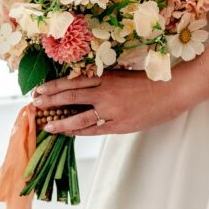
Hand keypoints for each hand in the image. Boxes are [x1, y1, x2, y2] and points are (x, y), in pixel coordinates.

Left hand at [31, 69, 189, 135]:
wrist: (172, 91)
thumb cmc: (151, 81)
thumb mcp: (124, 75)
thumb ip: (105, 81)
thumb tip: (85, 86)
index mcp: (106, 77)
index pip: (73, 82)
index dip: (53, 86)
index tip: (39, 89)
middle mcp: (106, 92)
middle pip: (70, 97)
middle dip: (50, 101)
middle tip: (35, 105)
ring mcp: (112, 110)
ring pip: (79, 117)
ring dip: (61, 122)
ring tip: (47, 125)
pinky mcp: (120, 125)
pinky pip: (95, 130)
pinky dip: (80, 132)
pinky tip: (70, 133)